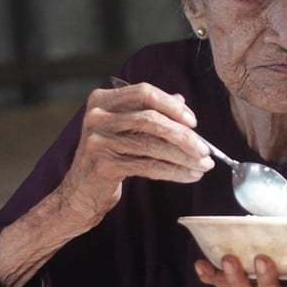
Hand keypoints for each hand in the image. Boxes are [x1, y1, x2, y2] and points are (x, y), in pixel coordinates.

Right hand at [57, 82, 213, 225]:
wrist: (80, 193)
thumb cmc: (109, 156)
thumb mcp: (125, 128)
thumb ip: (149, 112)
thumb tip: (181, 101)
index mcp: (102, 99)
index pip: (145, 93)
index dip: (172, 106)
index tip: (193, 122)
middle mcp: (97, 116)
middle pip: (151, 119)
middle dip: (183, 135)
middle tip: (206, 150)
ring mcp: (98, 140)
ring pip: (152, 145)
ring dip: (184, 156)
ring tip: (204, 165)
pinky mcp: (103, 165)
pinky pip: (149, 166)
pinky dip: (174, 171)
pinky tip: (190, 175)